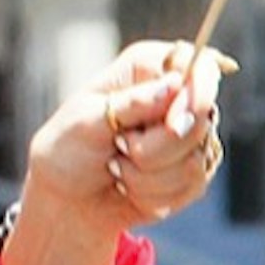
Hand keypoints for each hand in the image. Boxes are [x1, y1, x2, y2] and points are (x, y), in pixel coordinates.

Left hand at [25, 41, 233, 236]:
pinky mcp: (192, 172)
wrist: (61, 196)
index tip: (172, 125)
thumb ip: (133, 103)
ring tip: (117, 167)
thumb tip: (175, 83)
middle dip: (155, 149)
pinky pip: (192, 186)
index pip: (202, 67)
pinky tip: (130, 188)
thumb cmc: (68, 147)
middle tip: (118, 147)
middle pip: (202, 120)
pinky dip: (153, 195)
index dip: (197, 95)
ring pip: (196, 161)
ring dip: (147, 176)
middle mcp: (176, 98)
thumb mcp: (88, 120)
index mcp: (149, 68)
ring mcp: (189, 136)